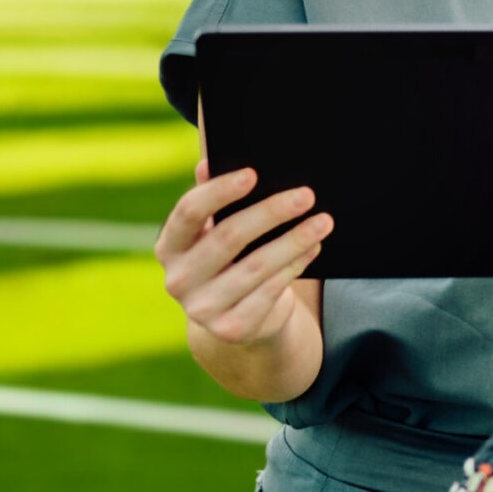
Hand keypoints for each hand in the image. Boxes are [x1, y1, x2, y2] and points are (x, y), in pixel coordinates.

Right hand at [157, 158, 331, 351]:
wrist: (239, 318)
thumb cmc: (230, 260)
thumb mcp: (215, 232)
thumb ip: (212, 199)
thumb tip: (208, 163)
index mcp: (169, 247)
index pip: (188, 213)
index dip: (219, 192)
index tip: (253, 174)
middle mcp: (178, 279)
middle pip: (229, 237)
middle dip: (271, 212)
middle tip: (306, 194)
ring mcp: (202, 308)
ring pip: (257, 266)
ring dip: (295, 240)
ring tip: (323, 221)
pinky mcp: (231, 328)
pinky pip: (271, 290)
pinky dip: (296, 265)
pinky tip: (314, 247)